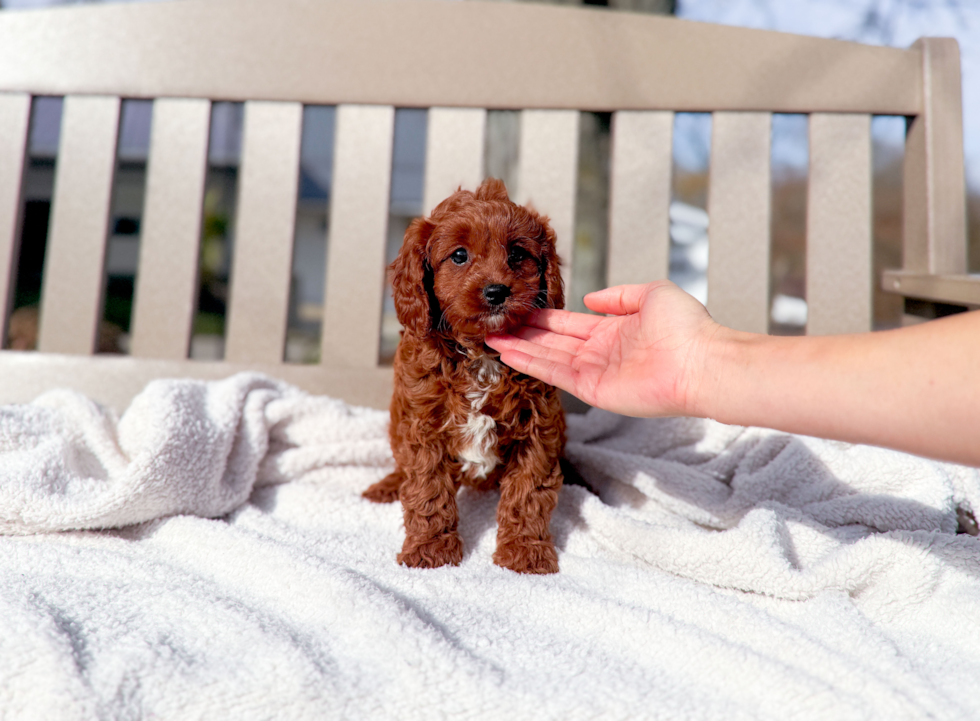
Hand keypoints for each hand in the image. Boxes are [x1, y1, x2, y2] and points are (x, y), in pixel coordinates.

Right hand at [486, 281, 720, 416]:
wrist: (702, 363)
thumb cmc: (687, 328)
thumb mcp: (653, 294)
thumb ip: (620, 295)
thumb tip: (591, 298)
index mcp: (613, 330)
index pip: (569, 323)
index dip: (543, 318)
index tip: (520, 310)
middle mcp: (600, 353)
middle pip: (553, 341)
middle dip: (524, 334)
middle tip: (494, 324)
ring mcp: (595, 373)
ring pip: (548, 358)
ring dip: (520, 349)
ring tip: (491, 338)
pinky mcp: (593, 390)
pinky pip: (555, 375)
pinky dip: (531, 364)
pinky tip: (509, 354)